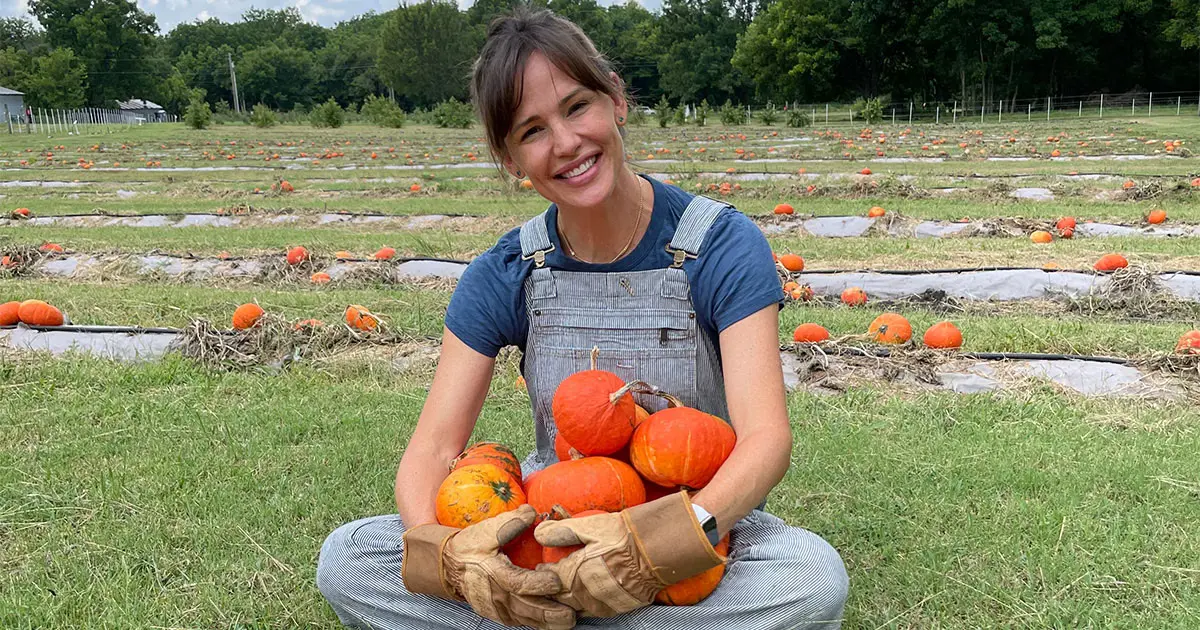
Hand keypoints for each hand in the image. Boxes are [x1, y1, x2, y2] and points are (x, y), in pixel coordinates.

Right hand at [403, 505, 576, 628]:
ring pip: (524, 618)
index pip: (518, 582)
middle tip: (570, 616)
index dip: (538, 583)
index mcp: (493, 573)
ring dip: (546, 622)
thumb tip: (532, 512)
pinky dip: (536, 623)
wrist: (449, 566)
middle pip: (524, 608)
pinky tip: (553, 623)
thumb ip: (509, 522)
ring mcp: (497, 608)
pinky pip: (519, 621)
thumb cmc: (470, 547)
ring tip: (568, 622)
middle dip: (548, 614)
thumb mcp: (486, 531)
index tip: (556, 581)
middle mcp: (496, 595)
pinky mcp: (499, 614)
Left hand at [533, 491, 722, 617]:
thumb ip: (562, 531)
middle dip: (552, 590)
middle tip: (549, 581)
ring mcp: (602, 604)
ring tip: (566, 588)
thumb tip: (538, 532)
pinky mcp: (616, 609)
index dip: (543, 574)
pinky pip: (593, 612)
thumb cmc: (623, 535)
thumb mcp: (591, 527)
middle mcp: (586, 594)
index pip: (551, 580)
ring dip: (567, 599)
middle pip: (560, 598)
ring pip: (575, 608)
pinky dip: (585, 605)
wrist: (658, 552)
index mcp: (576, 573)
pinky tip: (585, 595)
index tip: (541, 568)